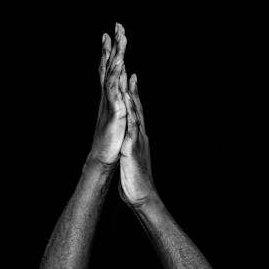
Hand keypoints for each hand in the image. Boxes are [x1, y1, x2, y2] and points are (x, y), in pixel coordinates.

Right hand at [89, 23, 127, 163]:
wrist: (104, 157)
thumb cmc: (110, 138)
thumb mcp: (116, 114)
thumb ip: (119, 98)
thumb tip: (123, 84)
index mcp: (110, 95)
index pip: (109, 68)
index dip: (110, 51)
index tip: (110, 33)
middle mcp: (108, 94)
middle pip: (109, 65)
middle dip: (113, 45)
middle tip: (116, 25)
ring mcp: (110, 101)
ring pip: (112, 72)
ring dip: (116, 54)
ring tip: (119, 37)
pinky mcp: (113, 110)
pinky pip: (114, 89)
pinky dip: (116, 75)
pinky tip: (120, 62)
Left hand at [119, 73, 156, 205]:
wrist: (142, 195)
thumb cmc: (136, 180)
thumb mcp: (131, 159)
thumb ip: (130, 148)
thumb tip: (127, 144)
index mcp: (138, 138)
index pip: (136, 115)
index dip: (133, 99)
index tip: (130, 84)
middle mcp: (140, 136)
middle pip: (138, 110)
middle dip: (134, 92)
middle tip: (131, 73)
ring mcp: (137, 140)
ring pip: (136, 115)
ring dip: (133, 97)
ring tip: (129, 81)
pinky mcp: (132, 147)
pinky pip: (132, 128)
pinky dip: (130, 114)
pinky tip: (127, 105)